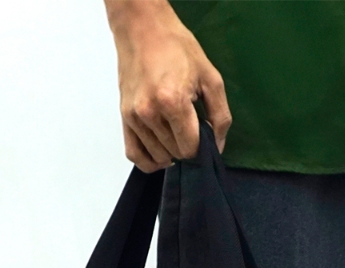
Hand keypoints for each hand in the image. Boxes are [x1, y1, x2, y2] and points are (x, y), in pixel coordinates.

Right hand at [105, 0, 231, 172]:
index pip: (190, 148)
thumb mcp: (210, 77)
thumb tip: (217, 146)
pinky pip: (134, 155)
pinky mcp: (124, 118)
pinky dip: (149, 161)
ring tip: (175, 129)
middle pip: (175, 153)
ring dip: (170, 150)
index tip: (204, 133)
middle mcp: (149, 112)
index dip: (201, 146)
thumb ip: (220, 116)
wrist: (143, 28)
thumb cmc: (176, 48)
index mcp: (172, 101)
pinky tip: (161, 154)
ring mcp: (134, 117)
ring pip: (158, 156)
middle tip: (189, 124)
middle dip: (186, 145)